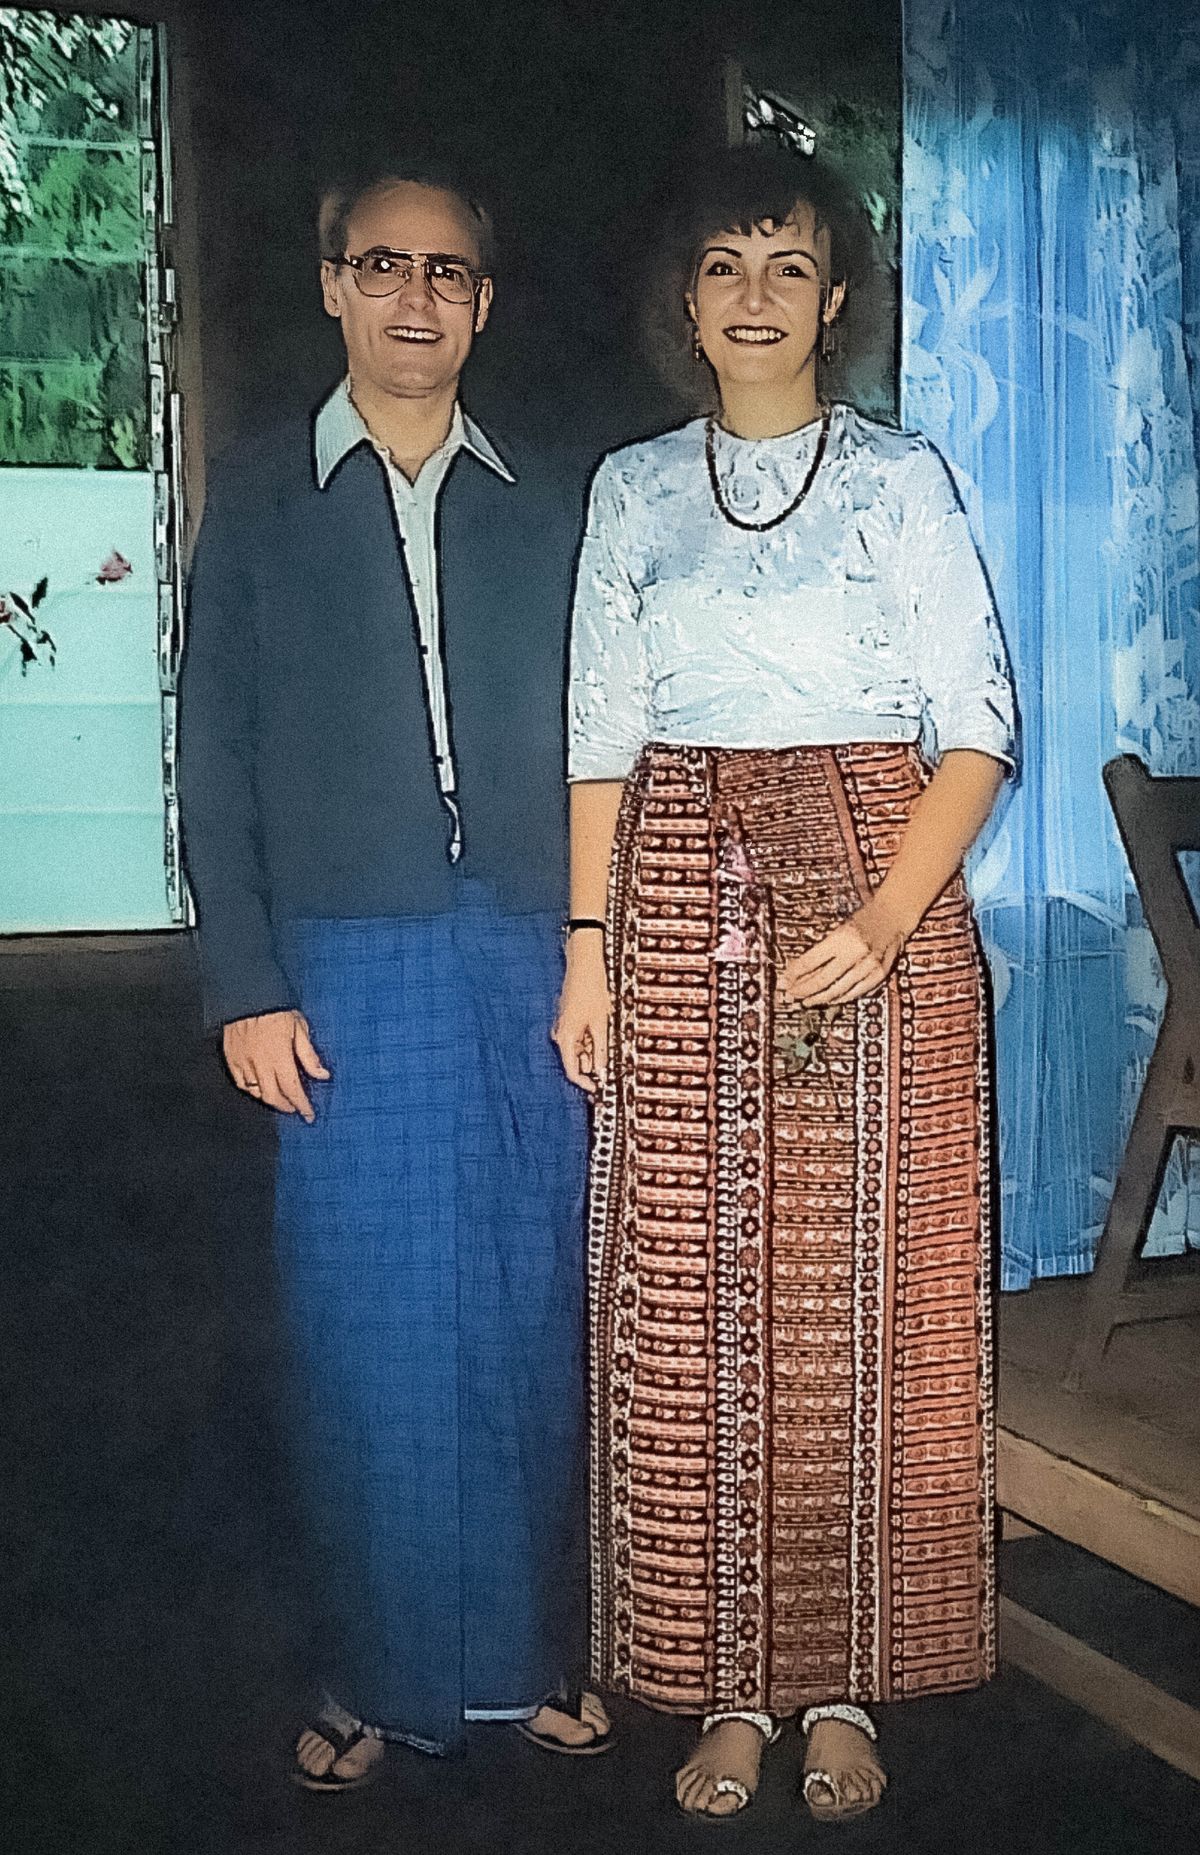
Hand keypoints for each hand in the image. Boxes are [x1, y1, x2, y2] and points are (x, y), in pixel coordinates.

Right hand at [222, 1009, 329, 1121]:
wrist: (247, 994)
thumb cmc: (277, 1009)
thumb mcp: (300, 1028)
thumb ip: (309, 1055)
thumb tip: (323, 1075)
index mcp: (279, 1056)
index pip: (292, 1089)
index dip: (302, 1105)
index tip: (310, 1115)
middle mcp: (259, 1063)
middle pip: (273, 1096)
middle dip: (286, 1106)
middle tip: (296, 1108)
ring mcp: (243, 1062)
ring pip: (256, 1092)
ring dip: (270, 1099)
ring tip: (281, 1099)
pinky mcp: (230, 1058)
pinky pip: (240, 1082)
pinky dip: (251, 1089)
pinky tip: (260, 1089)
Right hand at [552, 935, 610, 1094]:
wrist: (584, 964)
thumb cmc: (592, 990)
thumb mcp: (601, 1023)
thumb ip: (601, 1048)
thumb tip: (601, 1070)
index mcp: (566, 1038)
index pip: (572, 1070)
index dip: (585, 1082)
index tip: (599, 1088)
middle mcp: (562, 1034)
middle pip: (576, 1059)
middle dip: (593, 1064)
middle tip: (612, 1064)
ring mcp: (565, 1026)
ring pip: (580, 1047)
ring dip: (594, 1049)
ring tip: (610, 1038)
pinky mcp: (570, 1018)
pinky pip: (580, 1036)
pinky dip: (592, 1038)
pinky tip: (604, 1029)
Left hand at [779, 893, 912, 1008]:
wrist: (894, 915)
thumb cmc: (863, 920)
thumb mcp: (839, 929)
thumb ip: (822, 951)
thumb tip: (799, 970)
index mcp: (841, 937)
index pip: (810, 961)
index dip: (794, 973)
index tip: (784, 980)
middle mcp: (855, 952)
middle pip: (822, 979)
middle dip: (803, 990)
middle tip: (791, 995)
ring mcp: (869, 965)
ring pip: (838, 989)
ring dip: (818, 998)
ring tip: (805, 1001)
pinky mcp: (880, 974)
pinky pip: (856, 992)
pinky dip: (840, 998)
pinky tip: (829, 1000)